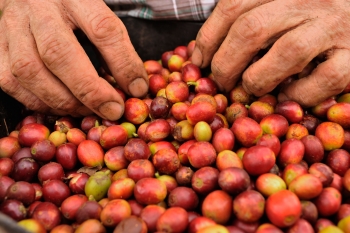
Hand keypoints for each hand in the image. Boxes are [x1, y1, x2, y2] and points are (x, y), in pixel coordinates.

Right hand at [0, 0, 147, 119]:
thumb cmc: (70, 7)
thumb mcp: (96, 13)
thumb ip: (115, 44)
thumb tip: (135, 86)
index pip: (102, 29)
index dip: (123, 63)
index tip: (138, 88)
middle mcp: (38, 8)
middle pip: (59, 53)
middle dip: (89, 90)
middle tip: (112, 110)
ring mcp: (11, 26)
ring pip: (29, 70)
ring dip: (62, 100)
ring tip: (86, 111)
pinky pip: (9, 81)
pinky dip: (36, 101)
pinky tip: (58, 106)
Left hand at [192, 0, 349, 106]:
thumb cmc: (308, 11)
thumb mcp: (276, 2)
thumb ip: (246, 16)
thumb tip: (204, 51)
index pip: (233, 6)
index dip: (209, 38)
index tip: (199, 60)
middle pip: (251, 29)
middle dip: (226, 64)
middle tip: (220, 82)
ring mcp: (335, 25)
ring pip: (286, 52)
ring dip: (257, 79)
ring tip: (250, 88)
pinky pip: (325, 78)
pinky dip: (299, 94)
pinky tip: (287, 95)